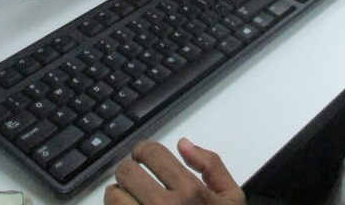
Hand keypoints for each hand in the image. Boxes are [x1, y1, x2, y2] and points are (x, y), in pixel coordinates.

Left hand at [105, 139, 245, 204]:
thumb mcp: (232, 198)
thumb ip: (212, 166)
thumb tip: (183, 145)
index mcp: (190, 191)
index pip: (151, 153)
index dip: (143, 150)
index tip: (142, 157)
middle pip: (127, 171)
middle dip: (129, 171)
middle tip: (135, 179)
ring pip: (112, 195)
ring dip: (117, 193)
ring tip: (128, 198)